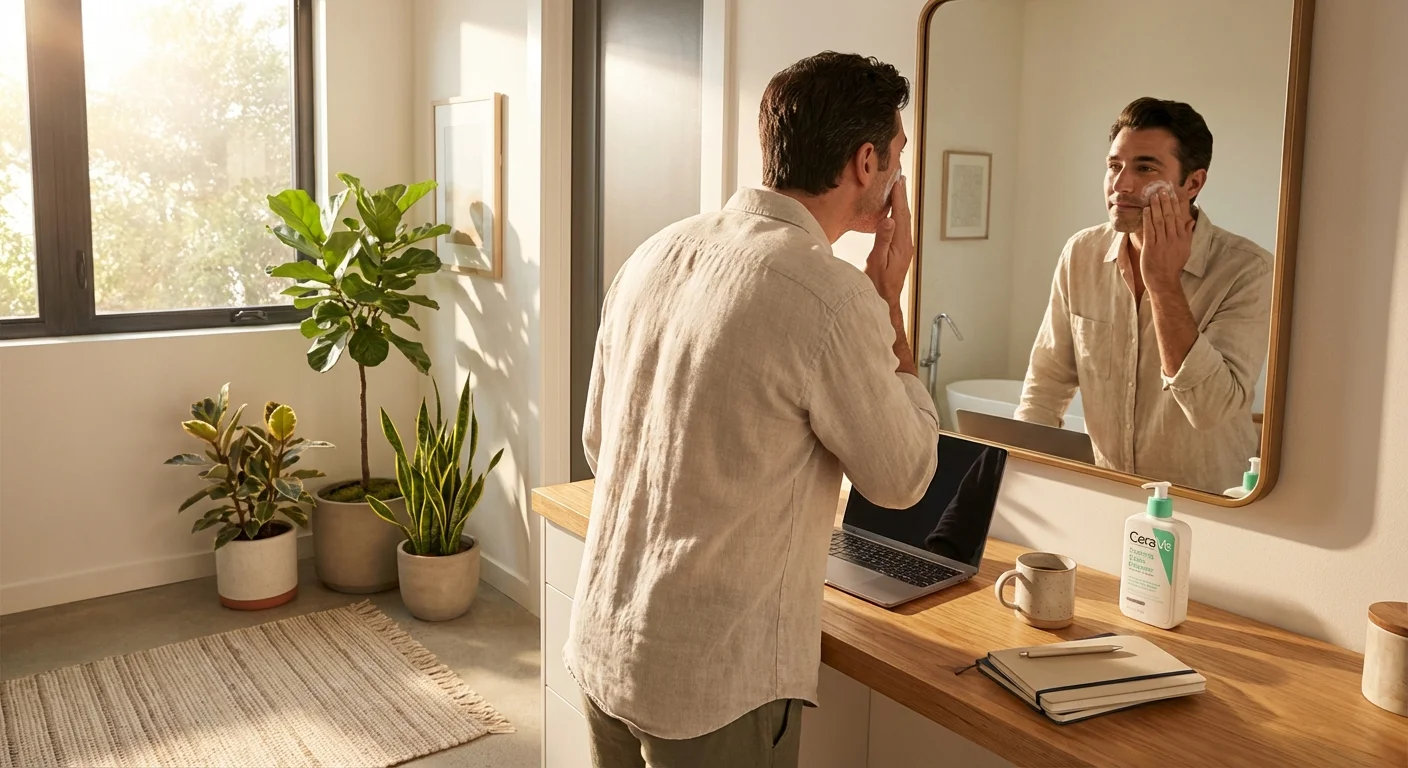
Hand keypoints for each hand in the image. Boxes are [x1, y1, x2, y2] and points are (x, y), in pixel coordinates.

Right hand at [865, 176, 911, 306]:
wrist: (884, 300)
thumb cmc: (878, 284)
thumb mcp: (877, 262)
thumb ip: (883, 240)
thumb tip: (889, 220)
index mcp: (901, 244)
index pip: (900, 215)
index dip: (898, 197)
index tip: (896, 181)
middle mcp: (906, 244)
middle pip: (905, 214)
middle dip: (902, 196)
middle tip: (900, 178)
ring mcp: (904, 248)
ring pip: (904, 220)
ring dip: (901, 204)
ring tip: (898, 190)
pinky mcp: (901, 251)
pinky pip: (901, 227)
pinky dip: (898, 215)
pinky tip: (894, 212)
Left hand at [1140, 190, 1194, 294]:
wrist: (1164, 281)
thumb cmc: (1173, 265)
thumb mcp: (1185, 249)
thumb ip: (1187, 234)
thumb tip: (1191, 221)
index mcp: (1182, 238)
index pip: (1179, 217)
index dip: (1175, 204)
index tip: (1173, 194)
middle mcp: (1173, 239)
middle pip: (1169, 216)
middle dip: (1166, 202)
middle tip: (1162, 190)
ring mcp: (1162, 243)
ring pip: (1160, 221)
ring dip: (1156, 207)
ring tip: (1153, 196)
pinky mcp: (1151, 248)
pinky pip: (1149, 231)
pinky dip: (1148, 219)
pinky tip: (1145, 210)